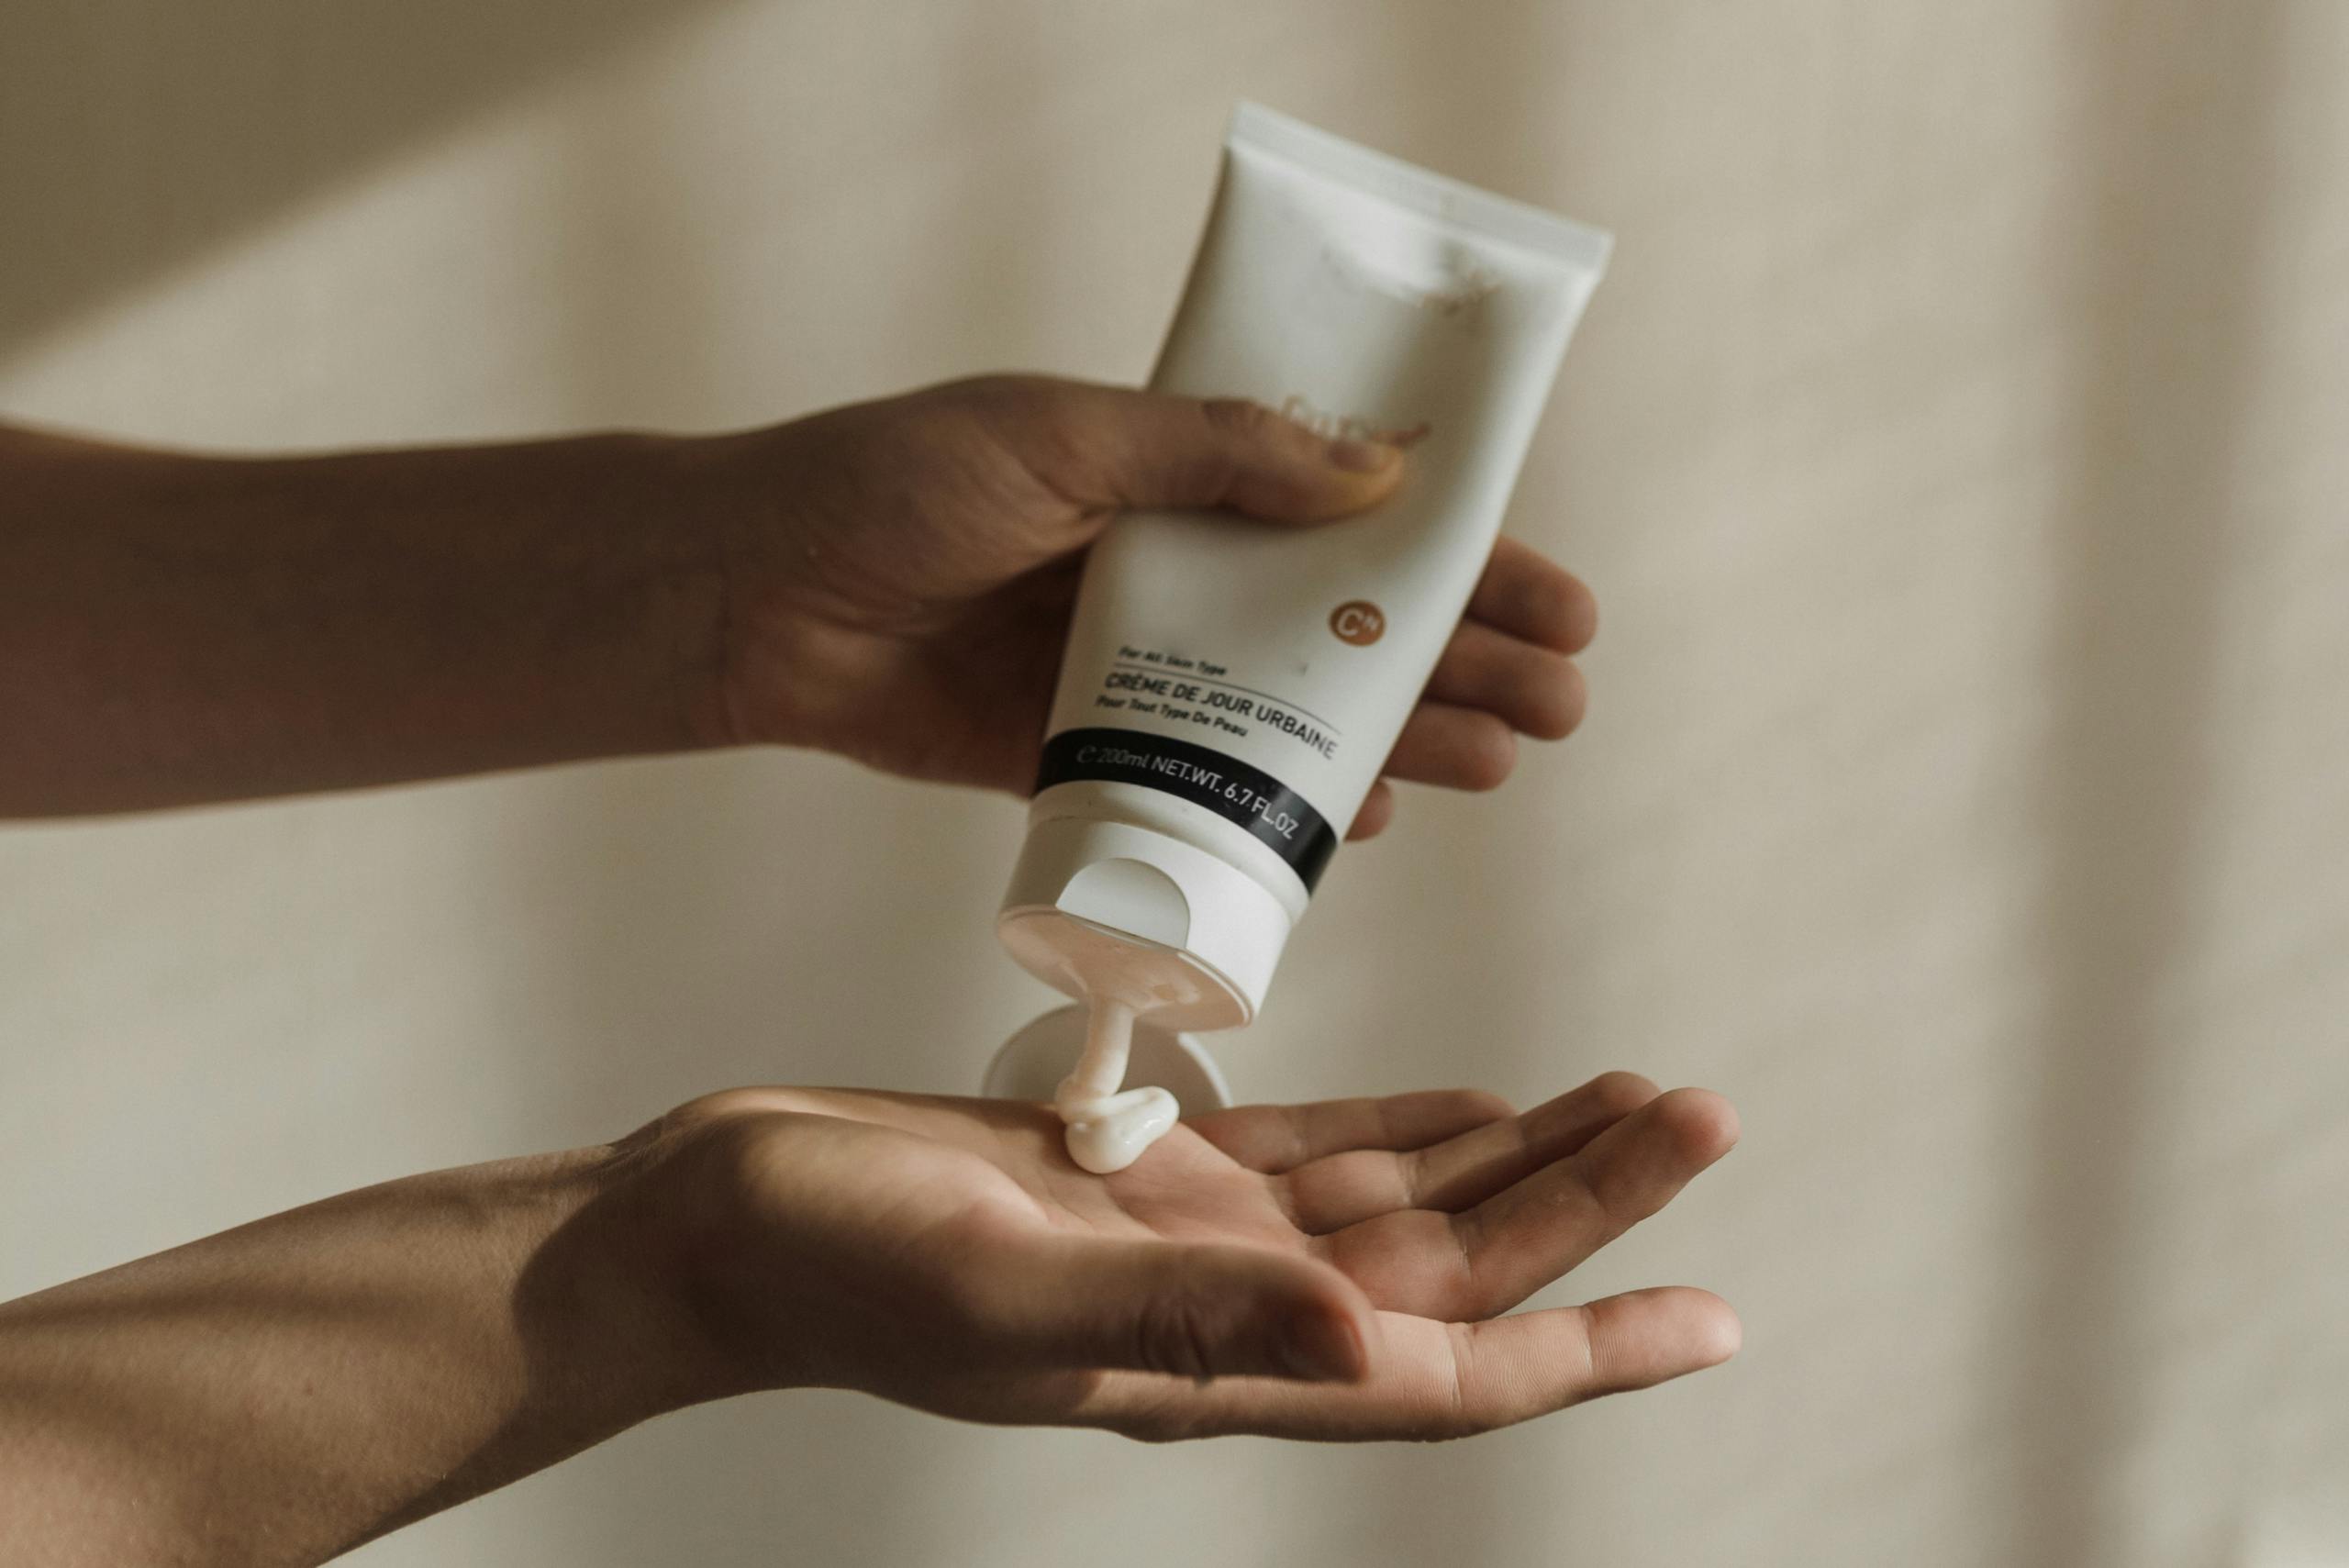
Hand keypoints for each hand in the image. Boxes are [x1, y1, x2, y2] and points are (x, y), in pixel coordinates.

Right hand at [620, 1073, 1737, 1440]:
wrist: (725, 1212)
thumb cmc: (837, 1260)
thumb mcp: (1007, 1286)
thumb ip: (1182, 1314)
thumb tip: (1362, 1336)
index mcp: (1212, 1358)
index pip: (1445, 1374)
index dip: (1588, 1349)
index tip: (1713, 1316)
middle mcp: (1223, 1307)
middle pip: (1453, 1270)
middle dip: (1583, 1204)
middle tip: (1695, 1116)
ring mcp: (1185, 1237)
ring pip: (1400, 1206)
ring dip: (1513, 1158)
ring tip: (1624, 1096)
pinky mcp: (1140, 1170)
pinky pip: (1315, 1156)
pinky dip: (1403, 1131)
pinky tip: (1470, 1106)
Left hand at [696, 376, 1597, 837]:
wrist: (750, 597)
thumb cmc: (890, 488)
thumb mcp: (1060, 436)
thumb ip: (1210, 455)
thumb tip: (1372, 475)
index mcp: (1178, 481)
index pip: (1353, 515)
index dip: (1461, 552)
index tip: (1555, 597)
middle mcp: (1174, 578)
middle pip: (1350, 625)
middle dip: (1464, 660)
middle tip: (1558, 705)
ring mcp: (1133, 673)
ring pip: (1299, 716)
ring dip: (1406, 737)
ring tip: (1500, 761)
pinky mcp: (1082, 756)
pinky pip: (1208, 786)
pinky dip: (1288, 808)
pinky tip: (1371, 822)